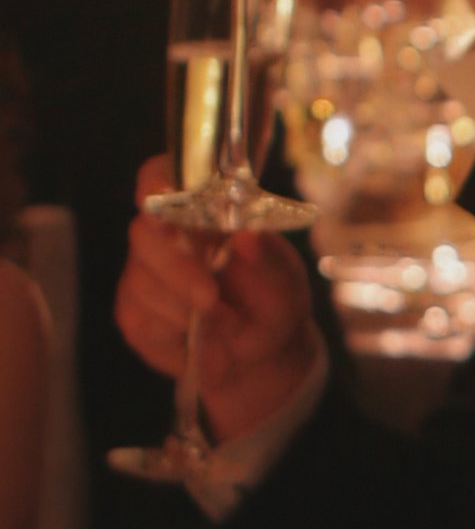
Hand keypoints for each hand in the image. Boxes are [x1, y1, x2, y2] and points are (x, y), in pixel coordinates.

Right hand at [114, 156, 317, 442]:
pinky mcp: (135, 313)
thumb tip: (248, 236)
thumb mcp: (286, 282)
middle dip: (176, 270)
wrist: (265, 352)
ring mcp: (143, 274)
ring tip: (229, 326)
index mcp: (200, 210)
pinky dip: (178, 340)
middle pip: (144, 235)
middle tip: (210, 298)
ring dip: (187, 314)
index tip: (158, 201)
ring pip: (142, 285)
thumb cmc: (273, 300)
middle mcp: (163, 235)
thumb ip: (269, 262)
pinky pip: (143, 324)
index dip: (155, 182)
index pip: (161, 176)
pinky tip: (205, 343)